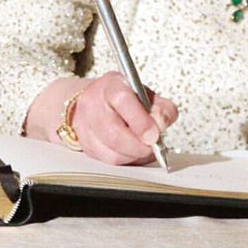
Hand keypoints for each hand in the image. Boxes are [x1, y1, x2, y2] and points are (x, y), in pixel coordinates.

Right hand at [36, 73, 177, 165]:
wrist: (93, 102)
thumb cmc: (123, 97)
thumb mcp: (145, 93)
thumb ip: (160, 107)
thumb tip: (161, 124)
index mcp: (111, 86)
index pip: (122, 101)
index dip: (140, 121)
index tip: (154, 134)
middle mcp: (93, 105)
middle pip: (115, 134)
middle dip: (139, 145)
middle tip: (153, 145)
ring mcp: (86, 128)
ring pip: (111, 153)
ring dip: (135, 155)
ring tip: (146, 147)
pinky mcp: (86, 147)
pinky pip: (109, 162)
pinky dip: (127, 160)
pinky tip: (135, 153)